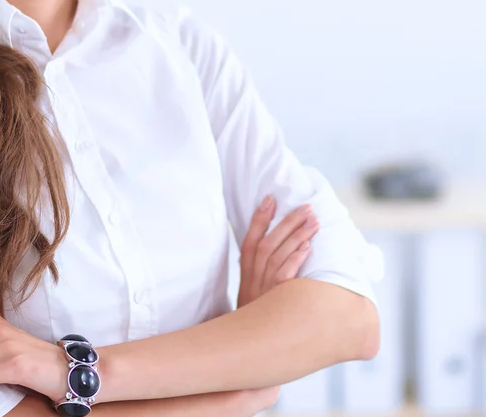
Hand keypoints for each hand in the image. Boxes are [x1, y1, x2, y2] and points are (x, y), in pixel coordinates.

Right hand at [235, 196, 319, 412]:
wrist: (251, 358)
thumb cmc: (257, 326)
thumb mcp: (252, 301)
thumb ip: (262, 279)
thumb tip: (282, 254)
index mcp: (246, 278)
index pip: (249, 242)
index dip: (259, 219)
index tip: (270, 199)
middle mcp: (253, 282)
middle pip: (267, 244)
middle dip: (286, 223)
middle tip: (305, 207)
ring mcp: (264, 292)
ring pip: (277, 255)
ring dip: (296, 235)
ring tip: (313, 220)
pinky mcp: (276, 303)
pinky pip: (285, 277)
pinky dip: (295, 259)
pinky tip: (308, 247)